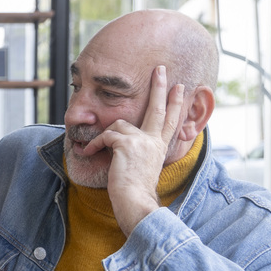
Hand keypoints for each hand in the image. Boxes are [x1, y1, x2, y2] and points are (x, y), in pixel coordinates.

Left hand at [82, 65, 184, 235]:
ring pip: (119, 125)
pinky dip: (94, 144)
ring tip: (94, 150)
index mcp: (159, 146)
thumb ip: (139, 149)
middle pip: (158, 109)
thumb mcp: (141, 165)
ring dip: (104, 137)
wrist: (134, 202)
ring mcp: (141, 141)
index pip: (170, 120)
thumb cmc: (134, 190)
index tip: (181, 86)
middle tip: (161, 69)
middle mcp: (154, 141)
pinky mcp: (126, 144)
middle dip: (160, 86)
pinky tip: (89, 153)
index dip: (176, 103)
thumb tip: (123, 138)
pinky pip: (105, 135)